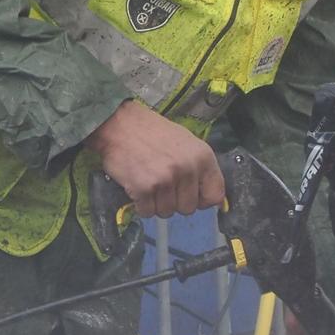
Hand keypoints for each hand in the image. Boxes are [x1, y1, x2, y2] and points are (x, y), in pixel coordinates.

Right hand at [86, 100, 226, 218]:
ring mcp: (166, 180)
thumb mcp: (186, 142)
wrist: (118, 123)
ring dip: (156, 204)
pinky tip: (137, 187)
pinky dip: (140, 205)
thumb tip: (213, 198)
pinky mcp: (144, 188)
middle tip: (162, 185)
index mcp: (203, 157)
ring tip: (148, 183)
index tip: (191, 196)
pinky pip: (147, 212)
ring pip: (167, 212)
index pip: (215, 196)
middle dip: (175, 202)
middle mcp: (188, 169)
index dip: (202, 200)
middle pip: (188, 208)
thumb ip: (200, 168)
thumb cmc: (152, 132)